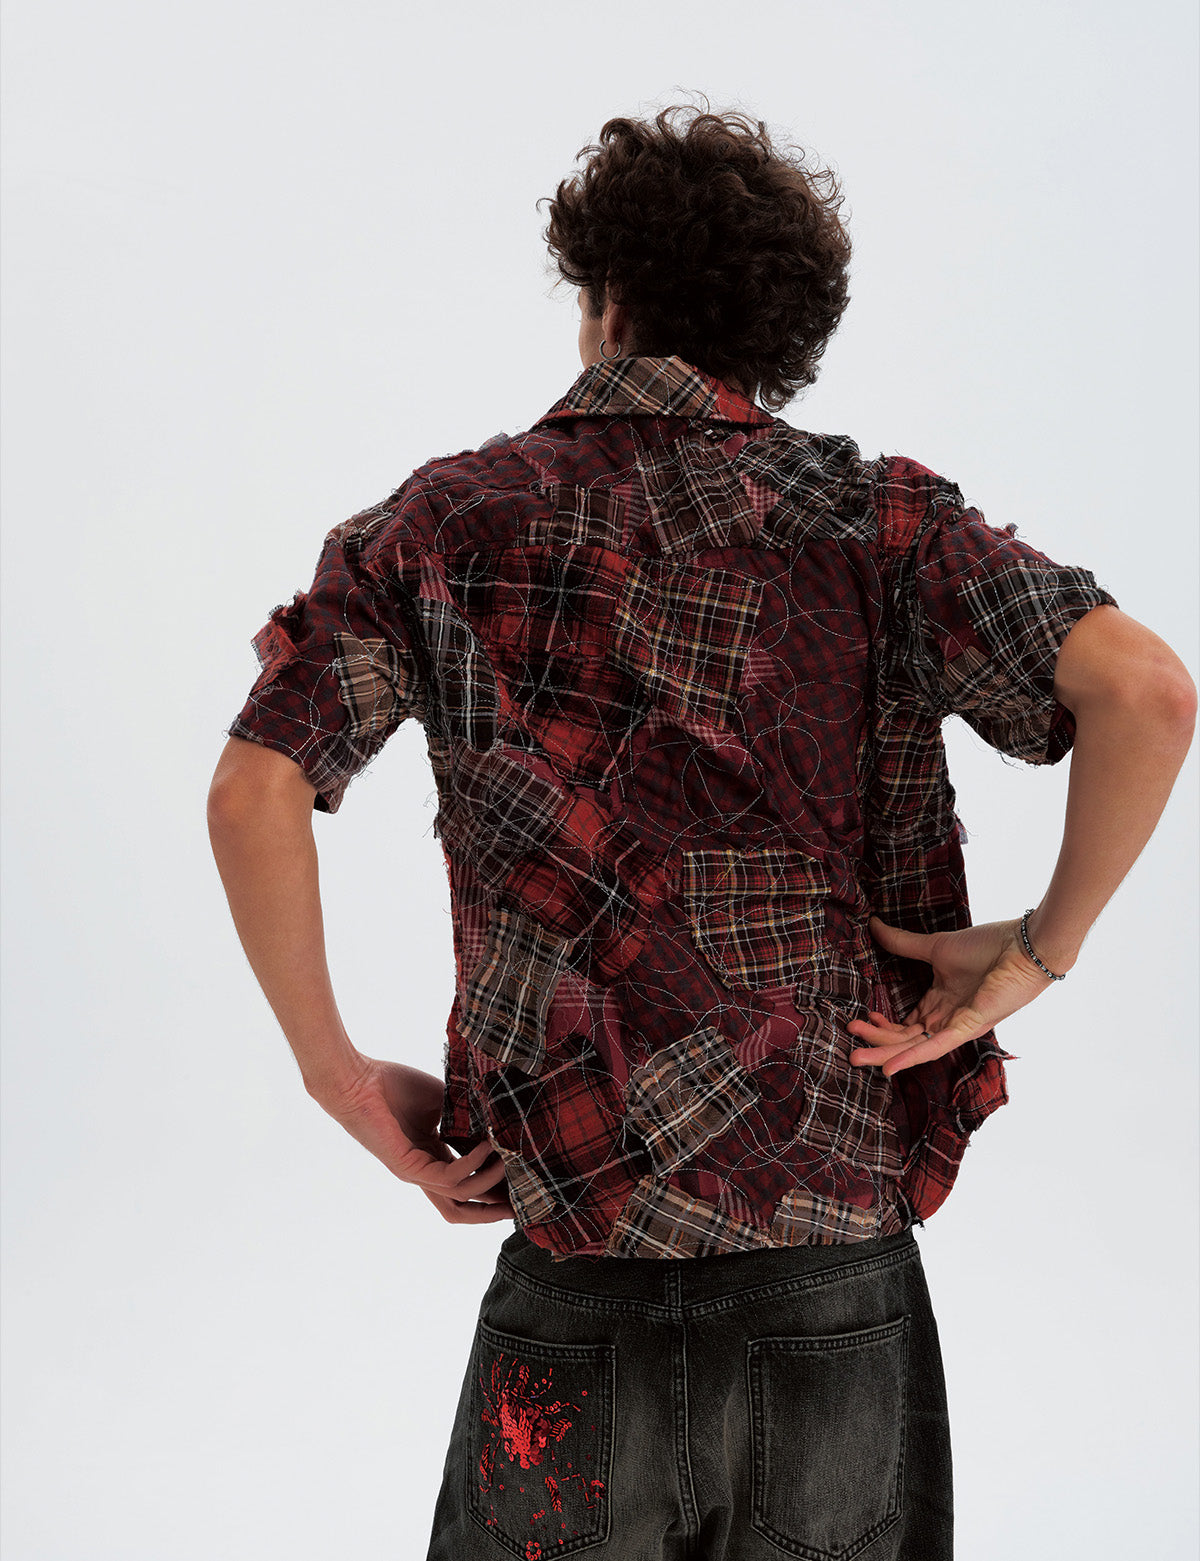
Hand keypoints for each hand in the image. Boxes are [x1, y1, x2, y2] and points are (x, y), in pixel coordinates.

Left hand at [307, 1057, 514, 1223]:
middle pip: (461, 1209)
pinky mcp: (407, 1168)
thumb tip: (498, 1116)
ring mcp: (415, 1173)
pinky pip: (448, 1177)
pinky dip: (472, 1164)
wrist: (357, 1080)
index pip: (466, 1182)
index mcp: (432, 1157)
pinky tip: (486, 1146)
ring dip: (489, 1183)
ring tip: (511, 1162)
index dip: (493, 1187)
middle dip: (493, 1211)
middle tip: (524, 1203)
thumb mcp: (440, 1102)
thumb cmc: (391, 1086)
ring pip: (459, 1197)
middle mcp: (424, 1172)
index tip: (522, 1181)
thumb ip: (466, 1114)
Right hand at [847, 914, 1057, 1076]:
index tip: (860, 1018)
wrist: (1024, 946)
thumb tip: (874, 925)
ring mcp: (958, 1025)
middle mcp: (948, 1018)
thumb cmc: (989, 946)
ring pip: (915, 1047)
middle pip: (906, 1039)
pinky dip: (913, 1057)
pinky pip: (937, 1046)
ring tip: (857, 1058)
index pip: (907, 1024)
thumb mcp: (936, 947)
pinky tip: (890, 1067)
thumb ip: (903, 943)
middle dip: (876, 1045)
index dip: (883, 1027)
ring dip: (886, 1054)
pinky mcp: (969, 1026)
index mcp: (942, 1002)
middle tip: (850, 1048)